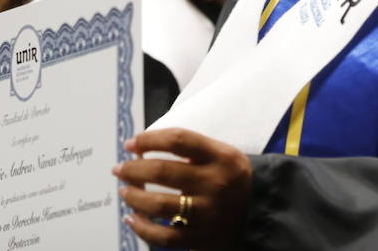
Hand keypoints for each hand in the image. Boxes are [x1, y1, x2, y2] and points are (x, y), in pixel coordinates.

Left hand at [113, 128, 251, 249]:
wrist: (258, 215)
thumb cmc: (230, 180)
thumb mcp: (224, 155)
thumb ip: (192, 149)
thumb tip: (144, 146)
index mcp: (221, 157)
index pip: (178, 140)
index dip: (149, 139)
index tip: (131, 143)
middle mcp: (215, 183)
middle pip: (162, 171)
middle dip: (133, 168)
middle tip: (120, 169)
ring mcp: (206, 213)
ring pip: (157, 204)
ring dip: (133, 196)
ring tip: (125, 192)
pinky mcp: (200, 238)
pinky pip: (162, 236)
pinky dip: (142, 228)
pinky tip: (132, 219)